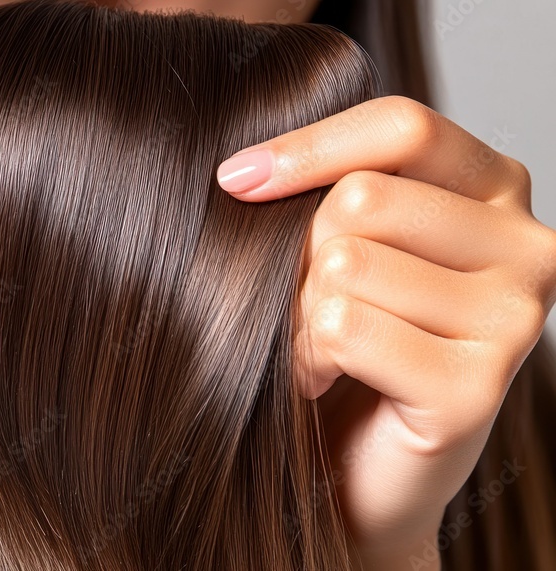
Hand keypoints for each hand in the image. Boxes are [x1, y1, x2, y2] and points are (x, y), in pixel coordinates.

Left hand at [216, 96, 555, 568]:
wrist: (354, 468)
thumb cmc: (343, 342)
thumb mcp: (341, 244)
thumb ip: (324, 193)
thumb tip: (242, 174)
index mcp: (496, 191)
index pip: (403, 125)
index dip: (307, 148)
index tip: (234, 180)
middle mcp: (527, 246)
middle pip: (361, 197)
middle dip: (300, 256)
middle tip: (305, 306)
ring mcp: (516, 318)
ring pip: (345, 263)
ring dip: (299, 314)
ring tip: (319, 347)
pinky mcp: (479, 386)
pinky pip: (343, 328)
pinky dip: (304, 359)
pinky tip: (324, 382)